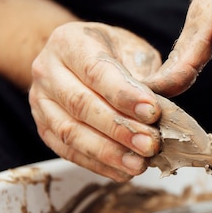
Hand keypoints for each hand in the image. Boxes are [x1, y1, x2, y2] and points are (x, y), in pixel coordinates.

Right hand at [29, 22, 162, 181]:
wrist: (75, 61)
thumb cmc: (111, 54)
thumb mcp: (135, 50)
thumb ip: (153, 72)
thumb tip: (171, 95)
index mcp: (70, 42)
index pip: (96, 70)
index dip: (125, 95)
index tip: (152, 112)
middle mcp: (48, 70)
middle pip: (81, 104)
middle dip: (120, 129)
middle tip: (151, 144)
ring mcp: (41, 102)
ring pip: (71, 132)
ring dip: (109, 153)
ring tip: (139, 164)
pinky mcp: (44, 128)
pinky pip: (68, 151)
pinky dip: (98, 164)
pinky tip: (123, 170)